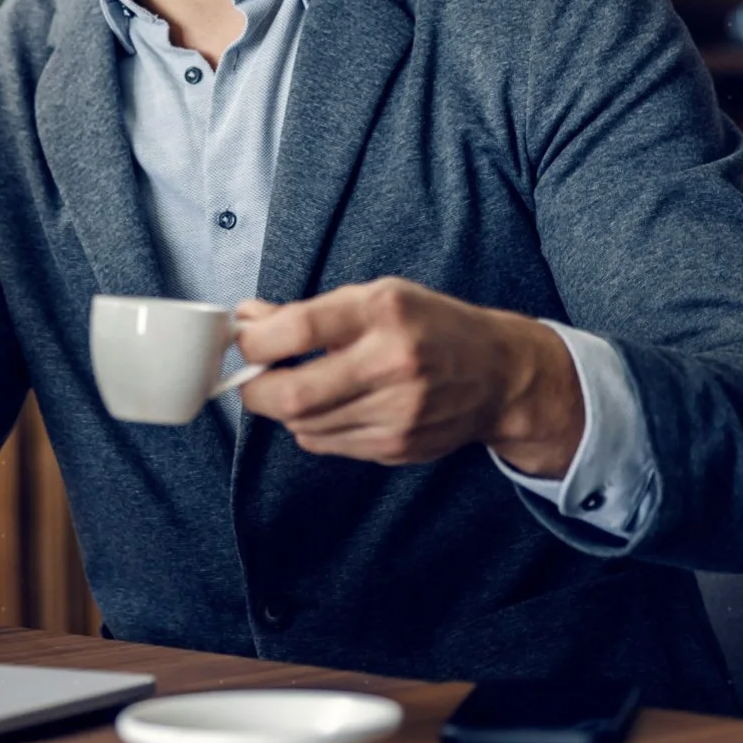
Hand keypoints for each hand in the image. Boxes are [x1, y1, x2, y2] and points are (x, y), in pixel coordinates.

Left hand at [233, 279, 583, 473]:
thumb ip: (310, 312)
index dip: (255, 340)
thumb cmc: (429, 327)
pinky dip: (314, 428)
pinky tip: (331, 407)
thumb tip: (246, 319)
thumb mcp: (376, 297)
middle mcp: (393, 362)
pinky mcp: (398, 445)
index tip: (244, 341)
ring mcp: (398, 411)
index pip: (297, 329)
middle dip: (256, 391)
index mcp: (384, 311)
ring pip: (305, 425)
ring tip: (296, 388)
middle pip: (293, 393)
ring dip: (286, 410)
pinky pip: (329, 444)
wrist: (497, 374)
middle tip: (251, 381)